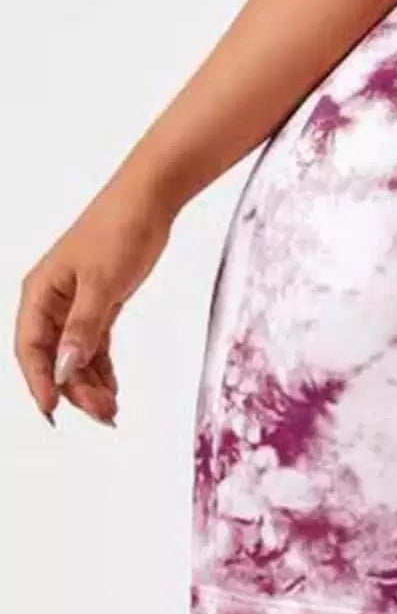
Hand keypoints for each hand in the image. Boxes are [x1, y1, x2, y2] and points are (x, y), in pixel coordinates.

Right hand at [13, 183, 174, 426]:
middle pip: (54, 357)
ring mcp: (75, 304)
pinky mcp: (99, 304)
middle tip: (103, 414)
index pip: (30, 348)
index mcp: (40, 293)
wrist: (150, 199)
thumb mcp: (102, 282)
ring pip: (75, 355)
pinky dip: (102, 368)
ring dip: (90, 384)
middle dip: (75, 389)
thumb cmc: (119, 229)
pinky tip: (113, 390)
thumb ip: (84, 327)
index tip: (52, 411)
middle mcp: (52, 301)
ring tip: (111, 411)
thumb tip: (66, 368)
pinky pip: (94, 345)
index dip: (39, 382)